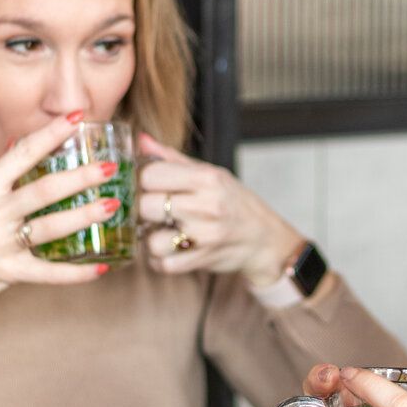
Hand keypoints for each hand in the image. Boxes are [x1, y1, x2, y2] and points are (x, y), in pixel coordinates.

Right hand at [0, 112, 119, 311]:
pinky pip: (48, 273)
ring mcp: (0, 243)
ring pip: (49, 227)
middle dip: (80, 177)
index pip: (22, 153)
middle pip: (43, 190)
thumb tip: (20, 143)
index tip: (79, 117)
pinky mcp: (7, 271)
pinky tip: (101, 268)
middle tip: (110, 168)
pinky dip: (76, 273)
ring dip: (84, 216)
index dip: (52, 133)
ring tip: (112, 206)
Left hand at [137, 134, 304, 287]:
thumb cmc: (236, 204)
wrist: (266, 239)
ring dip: (151, 239)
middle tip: (153, 211)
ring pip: (151, 241)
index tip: (146, 187)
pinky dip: (160, 261)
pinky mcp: (202, 260)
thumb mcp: (211, 174)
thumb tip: (140, 141)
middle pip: (146, 207)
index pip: (150, 175)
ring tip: (163, 232)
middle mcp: (207, 205)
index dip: (141, 181)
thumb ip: (172, 159)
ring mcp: (206, 235)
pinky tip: (170, 249)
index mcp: (207, 178)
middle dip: (143, 210)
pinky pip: (163, 265)